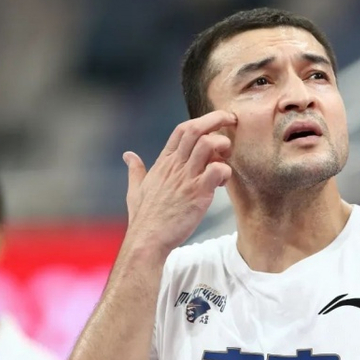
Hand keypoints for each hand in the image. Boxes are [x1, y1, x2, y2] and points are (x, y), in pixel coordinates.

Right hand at [122, 110, 236, 253]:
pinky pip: (217, 170)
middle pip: (195, 128)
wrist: (148, 240)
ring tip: (227, 157)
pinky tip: (223, 181)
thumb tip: (128, 155)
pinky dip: (226, 171)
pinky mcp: (198, 193)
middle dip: (217, 119)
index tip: (217, 121)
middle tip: (231, 121)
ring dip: (223, 145)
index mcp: (164, 162)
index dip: (202, 121)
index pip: (182, 129)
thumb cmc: (145, 218)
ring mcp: (186, 178)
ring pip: (208, 144)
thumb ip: (135, 170)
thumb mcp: (135, 190)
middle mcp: (175, 165)